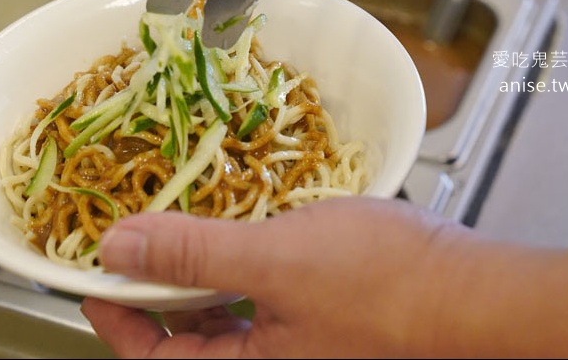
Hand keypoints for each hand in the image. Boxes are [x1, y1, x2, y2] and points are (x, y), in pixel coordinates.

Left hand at [81, 197, 476, 357]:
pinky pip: (262, 293)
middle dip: (157, 287)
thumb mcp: (275, 261)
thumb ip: (192, 252)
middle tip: (137, 240)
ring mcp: (297, 342)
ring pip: (224, 311)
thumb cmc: (385, 288)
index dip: (117, 317)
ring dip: (199, 271)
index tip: (95, 276)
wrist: (473, 293)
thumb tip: (118, 246)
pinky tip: (243, 228)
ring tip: (183, 226)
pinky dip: (241, 263)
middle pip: (187, 335)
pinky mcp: (320, 313)